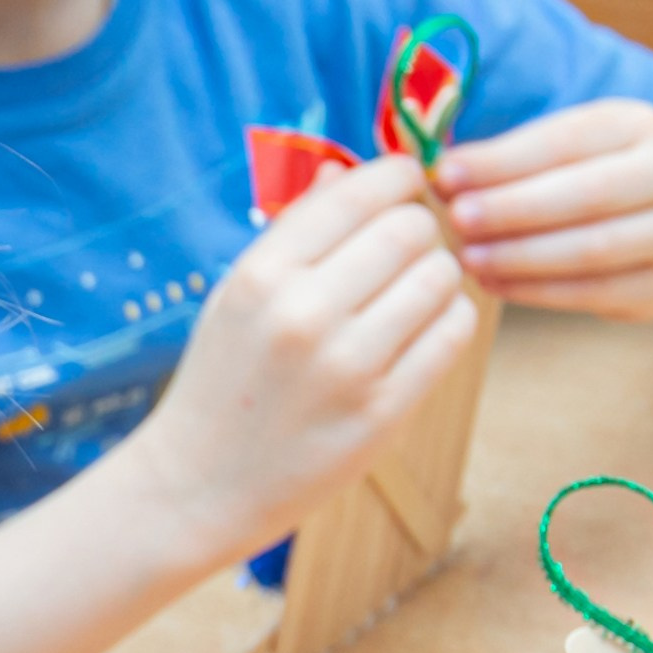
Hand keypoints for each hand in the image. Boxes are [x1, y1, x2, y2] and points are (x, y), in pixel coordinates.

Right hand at [127, 156, 479, 572]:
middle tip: (408, 253)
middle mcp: (303, 314)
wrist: (200, 484)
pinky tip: (423, 331)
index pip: (361, 192)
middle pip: (411, 230)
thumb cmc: (223, 380)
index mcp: (262, 275)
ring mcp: (346, 366)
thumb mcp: (237, 294)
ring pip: (441, 278)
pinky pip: (452, 334)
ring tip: (413, 297)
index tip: (405, 188)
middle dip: (421, 232)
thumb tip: (347, 168)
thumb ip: (294, 229)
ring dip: (439, 278)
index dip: (399, 179)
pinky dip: (449, 322)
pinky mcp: (382, 412)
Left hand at [434, 100, 652, 316]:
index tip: (445, 175)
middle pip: (586, 194)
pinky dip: (539, 292)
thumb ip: (504, 160)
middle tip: (456, 221)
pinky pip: (597, 292)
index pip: (564, 140)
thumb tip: (439, 173)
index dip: (502, 160)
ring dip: (521, 256)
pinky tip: (494, 285)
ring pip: (593, 249)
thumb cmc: (584, 180)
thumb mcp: (555, 153)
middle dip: (513, 209)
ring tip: (468, 259)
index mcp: (637, 123)